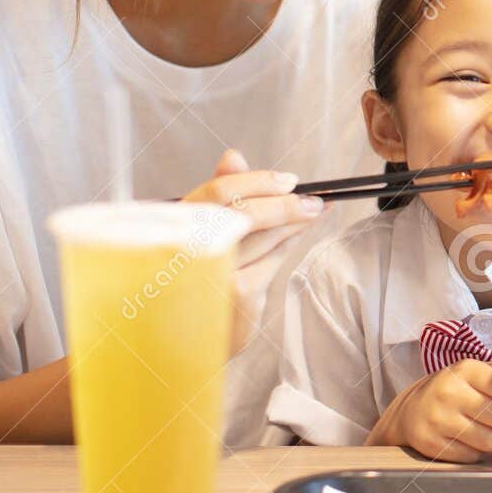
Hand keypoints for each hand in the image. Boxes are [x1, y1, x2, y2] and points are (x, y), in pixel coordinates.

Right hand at [182, 148, 322, 353]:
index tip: (289, 180)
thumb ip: (220, 196)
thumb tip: (234, 156)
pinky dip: (288, 245)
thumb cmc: (196, 273)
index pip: (219, 192)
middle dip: (287, 204)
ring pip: (268, 237)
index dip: (258, 181)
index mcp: (177, 224)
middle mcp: (190, 247)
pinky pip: (274, 261)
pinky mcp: (238, 293)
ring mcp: (215, 272)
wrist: (187, 336)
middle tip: (314, 200)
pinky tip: (297, 237)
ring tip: (315, 211)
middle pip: (248, 213)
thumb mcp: (202, 232)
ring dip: (296, 222)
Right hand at [370, 360, 491, 462]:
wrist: (411, 409)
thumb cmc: (457, 388)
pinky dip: (479, 452)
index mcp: (466, 370)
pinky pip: (472, 456)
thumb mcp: (481, 373)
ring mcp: (438, 419)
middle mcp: (449, 392)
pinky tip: (472, 441)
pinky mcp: (431, 443)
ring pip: (488, 440)